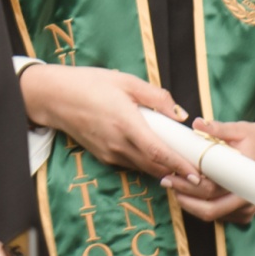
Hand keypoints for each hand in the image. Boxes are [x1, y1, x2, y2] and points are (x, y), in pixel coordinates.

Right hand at [17, 64, 198, 180]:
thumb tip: (180, 114)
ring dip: (163, 169)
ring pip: (143, 167)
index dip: (179, 165)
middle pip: (154, 166)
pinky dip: (147, 163)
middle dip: (178, 173)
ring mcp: (109, 153)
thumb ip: (156, 97)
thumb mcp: (126, 81)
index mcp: (126, 123)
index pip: (158, 151)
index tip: (197, 174)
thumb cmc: (90, 84)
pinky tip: (157, 155)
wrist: (54, 97)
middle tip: (200, 173)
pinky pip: (131, 164)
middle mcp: (118, 144)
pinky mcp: (103, 156)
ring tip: (183, 166)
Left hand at [164, 118, 254, 224]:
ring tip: (174, 187)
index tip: (170, 175)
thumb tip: (197, 123)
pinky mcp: (244, 213)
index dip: (187, 185)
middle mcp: (247, 196)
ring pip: (213, 214)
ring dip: (191, 204)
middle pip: (209, 208)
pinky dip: (202, 206)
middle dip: (184, 198)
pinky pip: (219, 216)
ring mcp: (246, 208)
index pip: (211, 188)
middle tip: (166, 182)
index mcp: (244, 176)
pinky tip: (190, 193)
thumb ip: (218, 128)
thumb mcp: (240, 129)